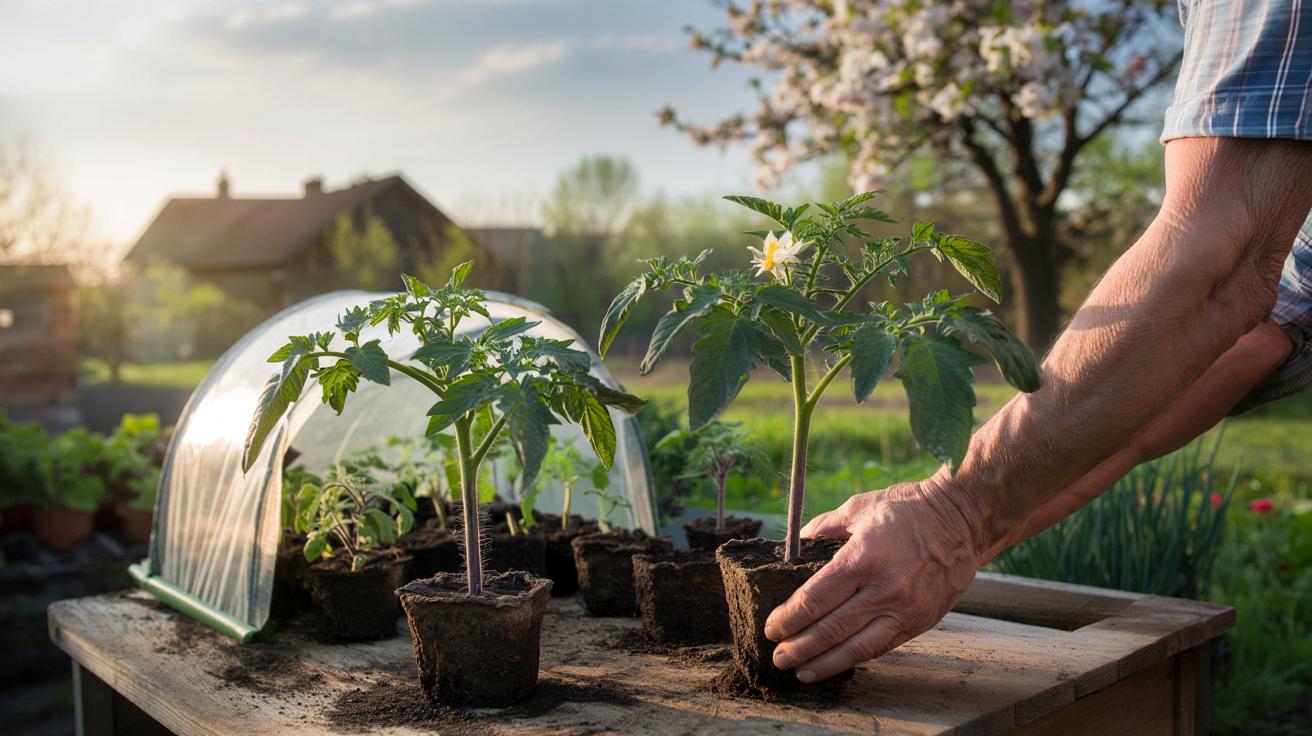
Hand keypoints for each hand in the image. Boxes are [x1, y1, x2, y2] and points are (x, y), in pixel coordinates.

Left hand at [764, 477, 982, 682]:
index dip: (789, 617)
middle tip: (778, 655)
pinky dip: (854, 658)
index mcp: (863, 557)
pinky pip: (880, 647)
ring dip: (824, 663)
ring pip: (856, 648)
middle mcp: (884, 589)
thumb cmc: (908, 509)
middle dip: (799, 646)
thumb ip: (822, 529)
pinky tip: (835, 663)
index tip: (772, 626)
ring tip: (800, 671)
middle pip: (831, 629)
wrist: (964, 521)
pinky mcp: (919, 622)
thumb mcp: (859, 507)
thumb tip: (792, 548)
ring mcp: (904, 609)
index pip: (815, 598)